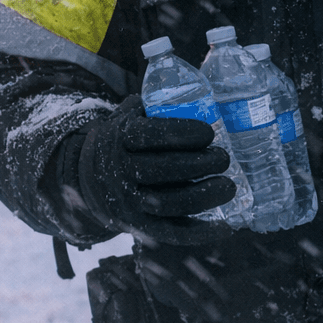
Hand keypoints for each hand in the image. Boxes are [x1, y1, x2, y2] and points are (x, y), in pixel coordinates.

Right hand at [72, 96, 235, 245]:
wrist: (91, 178)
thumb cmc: (127, 140)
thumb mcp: (131, 114)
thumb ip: (157, 104)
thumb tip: (205, 89)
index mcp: (120, 137)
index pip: (147, 135)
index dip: (180, 133)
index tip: (209, 132)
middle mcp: (121, 171)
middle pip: (161, 170)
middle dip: (198, 164)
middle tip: (225, 157)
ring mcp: (130, 202)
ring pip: (169, 204)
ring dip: (204, 196)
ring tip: (230, 186)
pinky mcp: (140, 227)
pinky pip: (172, 233)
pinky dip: (200, 233)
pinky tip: (226, 226)